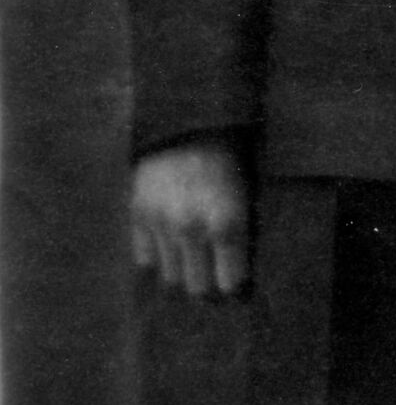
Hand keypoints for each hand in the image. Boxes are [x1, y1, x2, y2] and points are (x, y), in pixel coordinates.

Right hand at [131, 141, 250, 297]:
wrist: (187, 117)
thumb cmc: (230, 153)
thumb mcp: (248, 189)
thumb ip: (243, 229)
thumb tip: (244, 271)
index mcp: (227, 221)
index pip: (230, 282)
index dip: (236, 287)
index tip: (237, 287)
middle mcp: (192, 228)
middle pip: (197, 288)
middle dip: (208, 288)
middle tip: (214, 282)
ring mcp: (161, 223)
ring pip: (170, 277)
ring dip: (183, 273)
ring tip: (192, 266)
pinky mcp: (138, 214)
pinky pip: (145, 258)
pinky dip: (158, 256)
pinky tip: (170, 247)